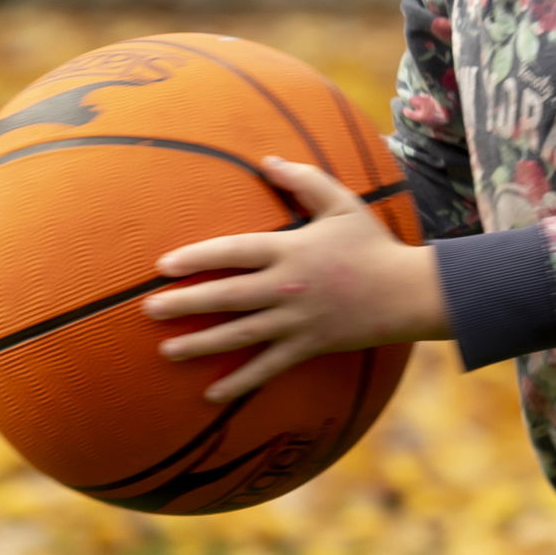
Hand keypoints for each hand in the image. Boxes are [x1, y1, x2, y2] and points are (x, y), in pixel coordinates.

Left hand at [142, 156, 447, 402]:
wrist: (407, 292)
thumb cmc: (371, 244)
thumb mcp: (340, 203)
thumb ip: (303, 179)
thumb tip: (266, 160)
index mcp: (290, 249)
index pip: (233, 252)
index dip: (196, 258)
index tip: (163, 267)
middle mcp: (287, 286)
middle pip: (227, 296)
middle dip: (185, 303)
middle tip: (149, 309)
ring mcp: (296, 320)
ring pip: (239, 335)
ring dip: (200, 343)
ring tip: (167, 350)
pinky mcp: (307, 346)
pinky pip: (267, 367)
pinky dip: (239, 382)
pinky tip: (210, 394)